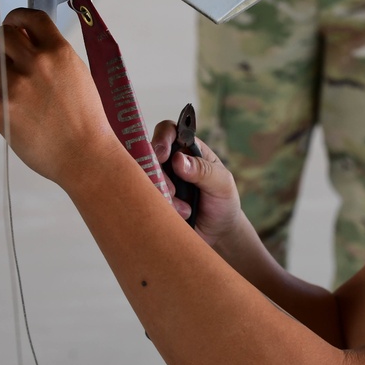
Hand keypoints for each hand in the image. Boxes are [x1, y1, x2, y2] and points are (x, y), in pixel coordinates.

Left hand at [0, 8, 119, 183]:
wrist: (85, 155)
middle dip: (2, 46)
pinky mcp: (1, 107)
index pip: (30, 17)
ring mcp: (17, 84)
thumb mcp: (77, 76)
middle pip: (1, 35)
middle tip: (9, 62)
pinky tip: (15, 116)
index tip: (13, 24)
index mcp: (59, 52)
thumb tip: (25, 40)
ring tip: (14, 94)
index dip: (17, 17)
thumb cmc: (84, 121)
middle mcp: (37, 63)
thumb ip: (52, 57)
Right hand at [152, 120, 241, 245]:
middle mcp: (168, 162)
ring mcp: (158, 181)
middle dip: (158, 175)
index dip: (161, 138)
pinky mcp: (151, 200)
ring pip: (142, 179)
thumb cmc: (223, 202)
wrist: (218, 234)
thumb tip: (179, 159)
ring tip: (184, 210)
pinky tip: (177, 217)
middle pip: (148, 155)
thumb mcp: (222, 184)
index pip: (168, 131)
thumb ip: (203, 170)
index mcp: (188, 150)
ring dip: (160, 195)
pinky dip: (157, 208)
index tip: (162, 155)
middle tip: (173, 192)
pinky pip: (141, 199)